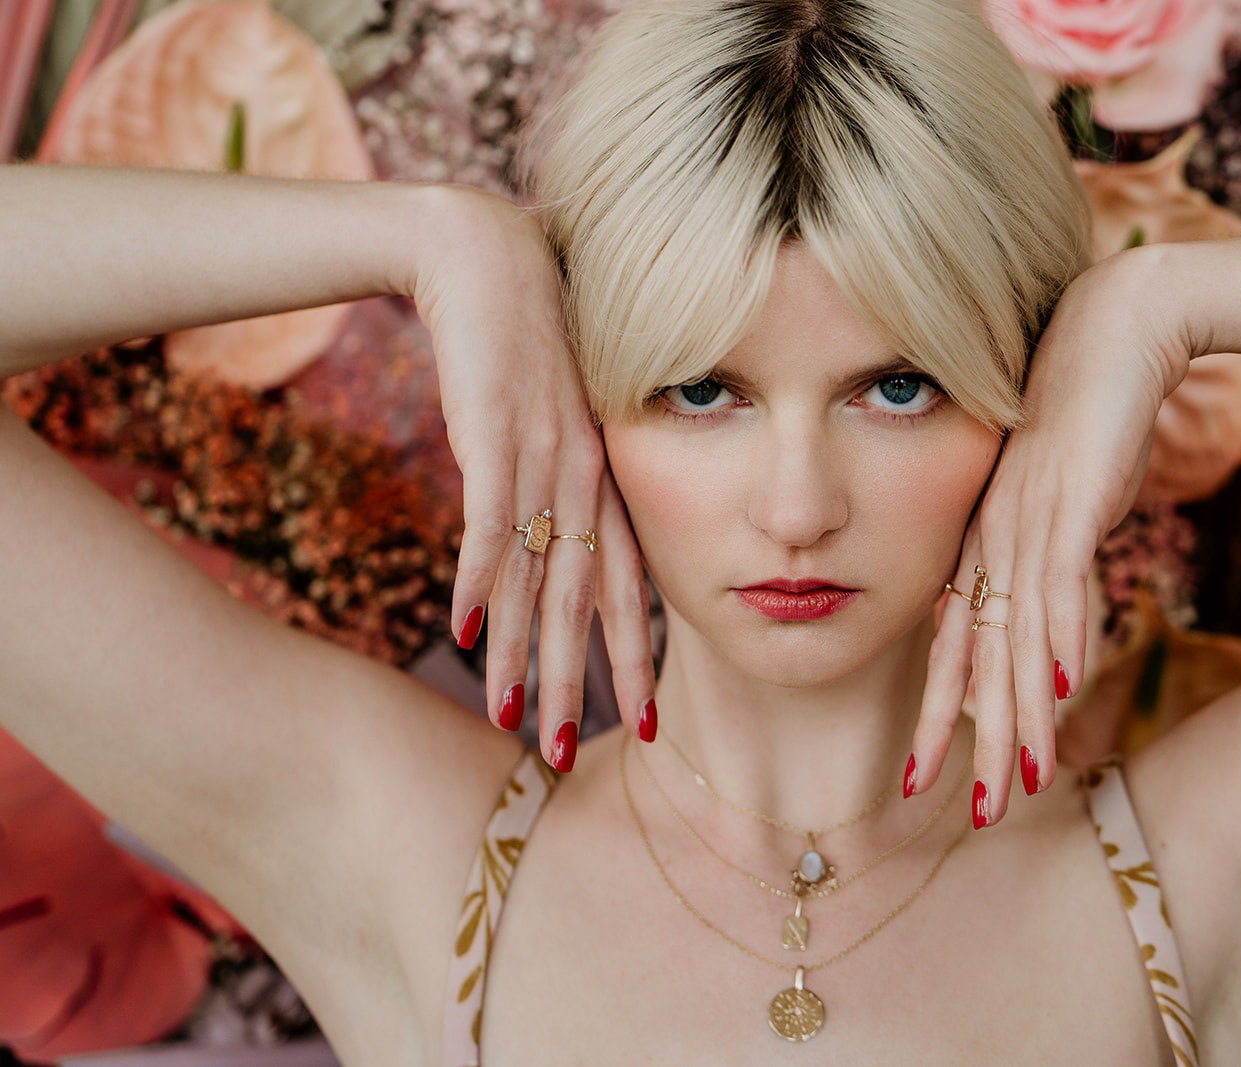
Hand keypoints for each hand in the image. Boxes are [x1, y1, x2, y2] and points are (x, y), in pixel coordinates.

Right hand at [405, 185, 656, 769]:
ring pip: (538, 578)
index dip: (635, 653)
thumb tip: (548, 544)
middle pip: (588, 600)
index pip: (629, 586)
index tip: (650, 718)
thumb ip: (561, 483)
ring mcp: (544, 458)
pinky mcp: (495, 434)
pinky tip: (467, 632)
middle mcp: (587, 479)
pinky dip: (480, 579)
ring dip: (524, 654)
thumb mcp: (555, 422)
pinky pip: (490, 522)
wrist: (495, 260)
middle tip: (579, 752)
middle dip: (585, 680)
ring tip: (516, 720)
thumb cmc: (529, 342)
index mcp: (608, 479)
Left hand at [907, 248, 1193, 824]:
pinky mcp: (1070, 499)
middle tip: (971, 811)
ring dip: (1018, 716)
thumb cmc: (1092, 412)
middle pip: (978, 656)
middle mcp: (994, 539)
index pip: (955, 641)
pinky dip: (1057, 636)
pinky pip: (1060, 580)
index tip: (925, 772)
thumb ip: (1055, 559)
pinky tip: (1054, 690)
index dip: (943, 711)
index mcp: (985, 541)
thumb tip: (1059, 617)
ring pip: (1015, 636)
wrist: (1115, 326)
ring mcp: (1028, 521)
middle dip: (976, 740)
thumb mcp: (1067, 498)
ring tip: (1016, 783)